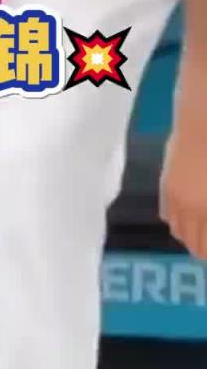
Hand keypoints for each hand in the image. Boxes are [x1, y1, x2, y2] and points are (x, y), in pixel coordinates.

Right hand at [160, 84, 206, 258]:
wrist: (202, 122)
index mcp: (205, 212)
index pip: (205, 247)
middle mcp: (188, 210)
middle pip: (193, 245)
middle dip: (202, 247)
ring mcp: (174, 197)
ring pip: (178, 231)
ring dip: (191, 236)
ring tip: (202, 232)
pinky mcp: (165, 184)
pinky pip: (167, 214)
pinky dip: (178, 220)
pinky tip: (189, 215)